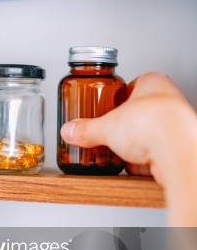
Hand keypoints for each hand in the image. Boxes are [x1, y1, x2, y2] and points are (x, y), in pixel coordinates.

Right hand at [60, 73, 194, 186]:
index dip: (116, 100)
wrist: (176, 149)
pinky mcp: (177, 148)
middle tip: (107, 134)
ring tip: (118, 153)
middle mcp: (168, 100)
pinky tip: (132, 166)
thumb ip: (86, 129)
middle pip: (138, 113)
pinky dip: (142, 162)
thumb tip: (72, 130)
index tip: (104, 109)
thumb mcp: (106, 126)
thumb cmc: (153, 123)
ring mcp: (175, 125)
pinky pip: (154, 155)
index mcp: (152, 82)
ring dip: (133, 146)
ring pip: (148, 135)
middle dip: (123, 127)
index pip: (130, 87)